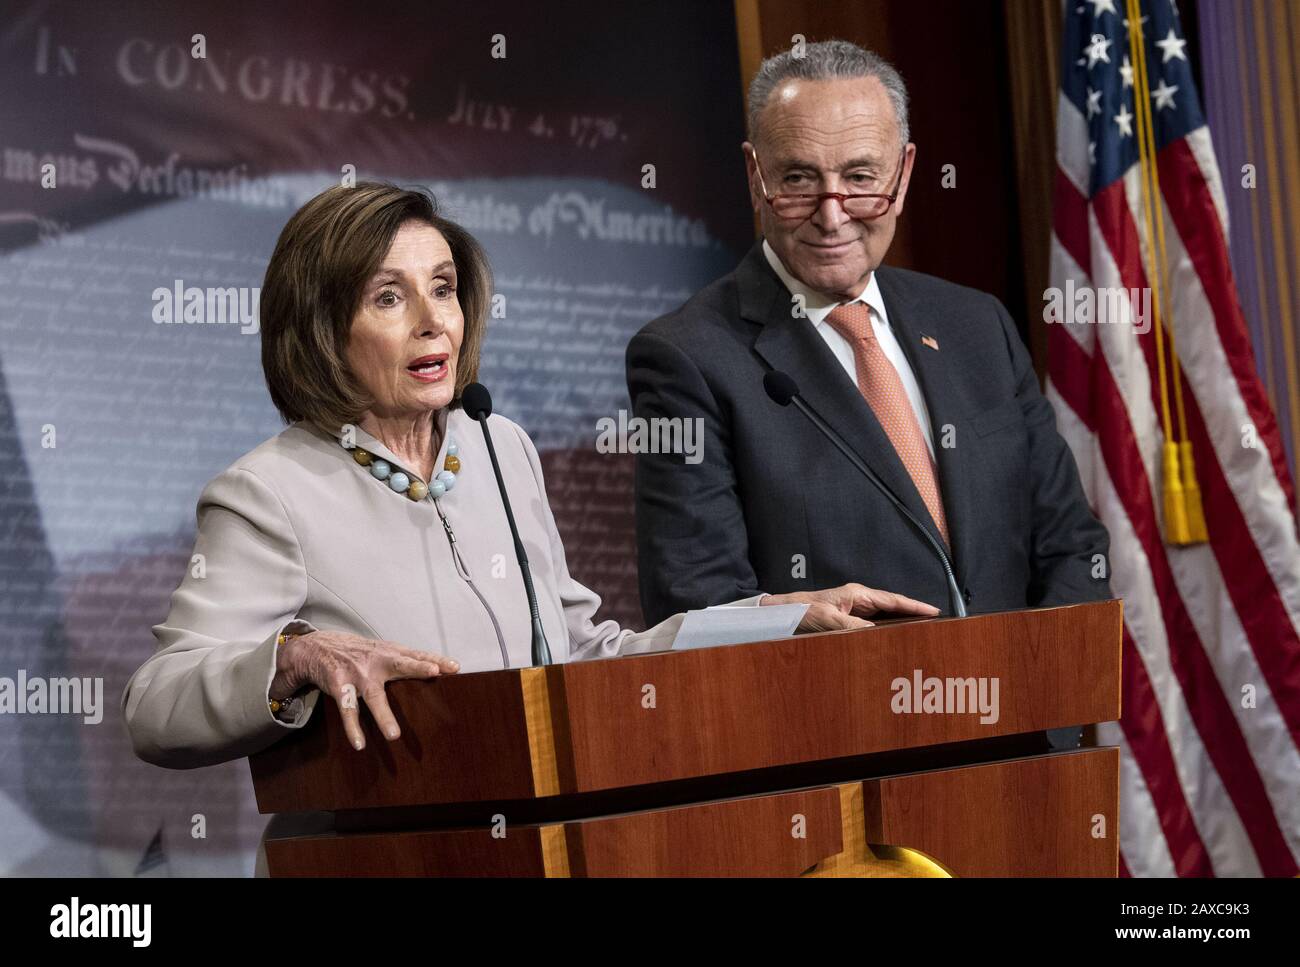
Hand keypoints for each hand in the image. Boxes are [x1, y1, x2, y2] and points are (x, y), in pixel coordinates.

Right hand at [270, 630, 459, 750]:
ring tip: (394, 736)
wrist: (316, 647)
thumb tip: (442, 671)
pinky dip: (353, 728)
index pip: (417, 655)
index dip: (437, 659)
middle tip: (434, 673)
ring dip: (384, 716)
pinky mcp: (339, 686)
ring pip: (373, 697)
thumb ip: (408, 661)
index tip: (455, 667)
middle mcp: (376, 661)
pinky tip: (360, 744)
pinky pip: (348, 711)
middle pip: (400, 664)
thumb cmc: (359, 653)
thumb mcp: (384, 652)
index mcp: (390, 652)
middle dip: (417, 668)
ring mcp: (358, 674)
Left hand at [761, 583, 939, 632]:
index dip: (915, 606)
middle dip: (913, 615)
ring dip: (899, 625)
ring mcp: (853, 610)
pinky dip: (884, 633)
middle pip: (892, 607)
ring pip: (884, 617)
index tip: (935, 612)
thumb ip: (850, 626)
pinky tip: (891, 642)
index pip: (892, 599)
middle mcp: (858, 600)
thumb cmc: (802, 610)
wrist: (781, 613)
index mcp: (857, 594)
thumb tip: (873, 634)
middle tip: (935, 626)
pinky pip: (872, 626)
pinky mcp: (847, 620)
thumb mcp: (827, 618)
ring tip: (919, 635)